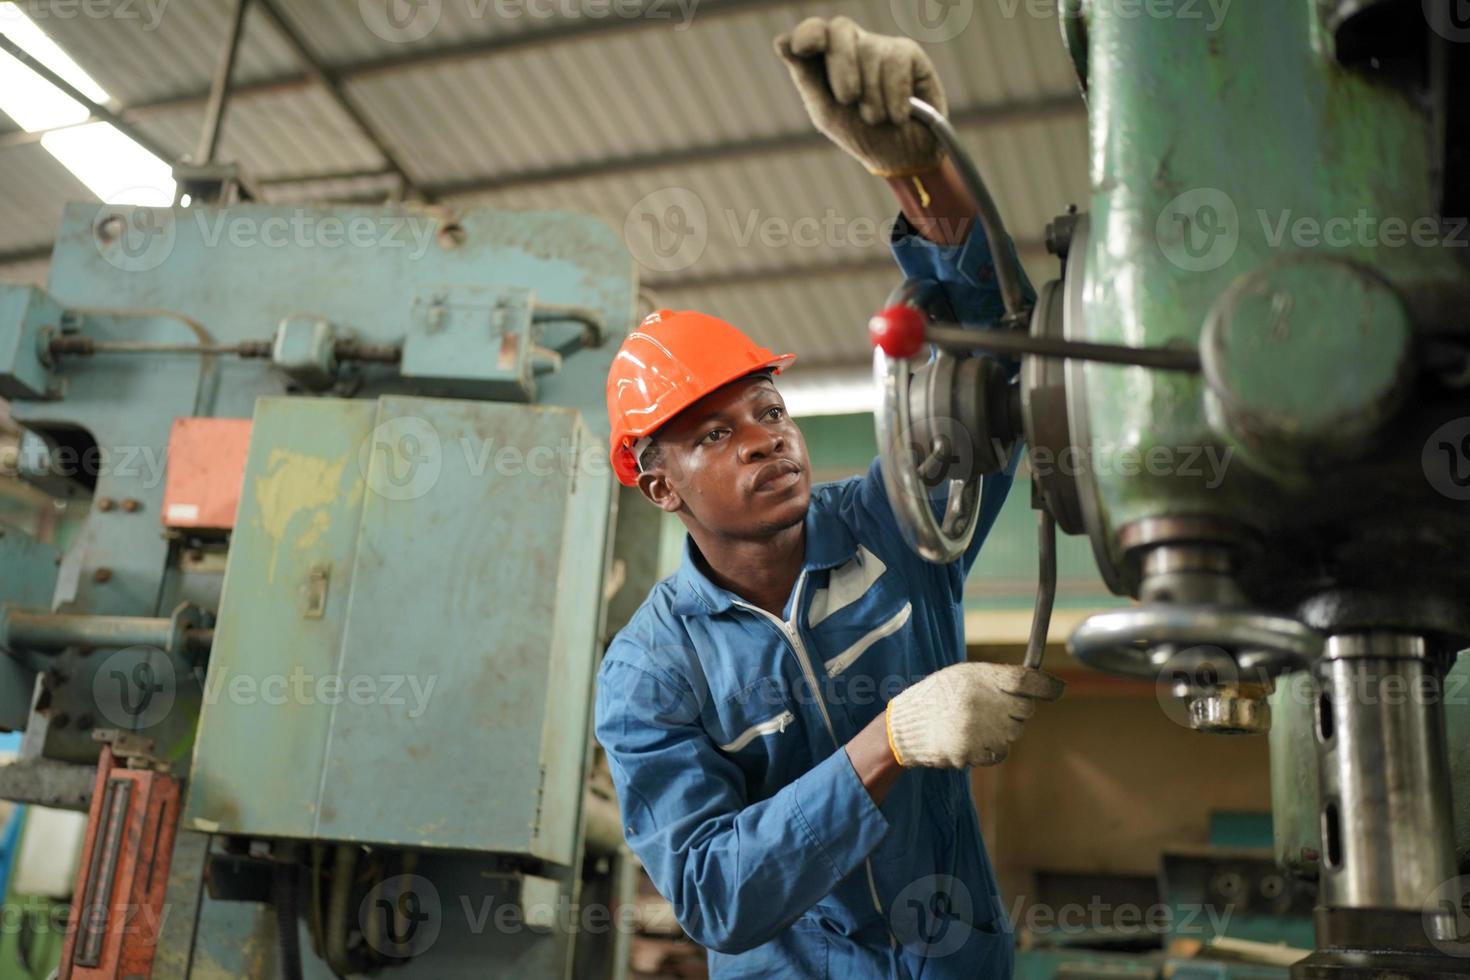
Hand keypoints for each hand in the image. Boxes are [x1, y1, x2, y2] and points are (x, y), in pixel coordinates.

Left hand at [774, 16, 947, 176]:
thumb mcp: (827, 112)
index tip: (803, 48)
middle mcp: (854, 45)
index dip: (808, 33)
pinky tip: (897, 115)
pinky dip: (894, 95)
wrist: (904, 157)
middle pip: (841, 29)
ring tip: (876, 118)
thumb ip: (806, 76)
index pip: (814, 30)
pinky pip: (896, 61)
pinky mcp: (909, 53)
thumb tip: (781, 40)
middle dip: (842, 65)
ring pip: (870, 50)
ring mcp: (881, 47)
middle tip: (848, 99)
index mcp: (827, 58)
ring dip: (871, 96)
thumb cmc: (861, 134)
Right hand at [886, 663, 1064, 768]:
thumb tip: (1039, 685)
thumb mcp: (963, 676)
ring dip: (1003, 730)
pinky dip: (991, 748)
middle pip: (1025, 709)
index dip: (1046, 685)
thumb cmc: (938, 696)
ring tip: (974, 723)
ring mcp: (977, 730)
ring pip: (1014, 733)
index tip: (1057, 689)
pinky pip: (1000, 753)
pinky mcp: (972, 752)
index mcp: (979, 678)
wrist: (904, 725)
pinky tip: (971, 739)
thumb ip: (998, 679)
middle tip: (994, 708)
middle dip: (1017, 710)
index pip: (1025, 680)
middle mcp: (981, 703)